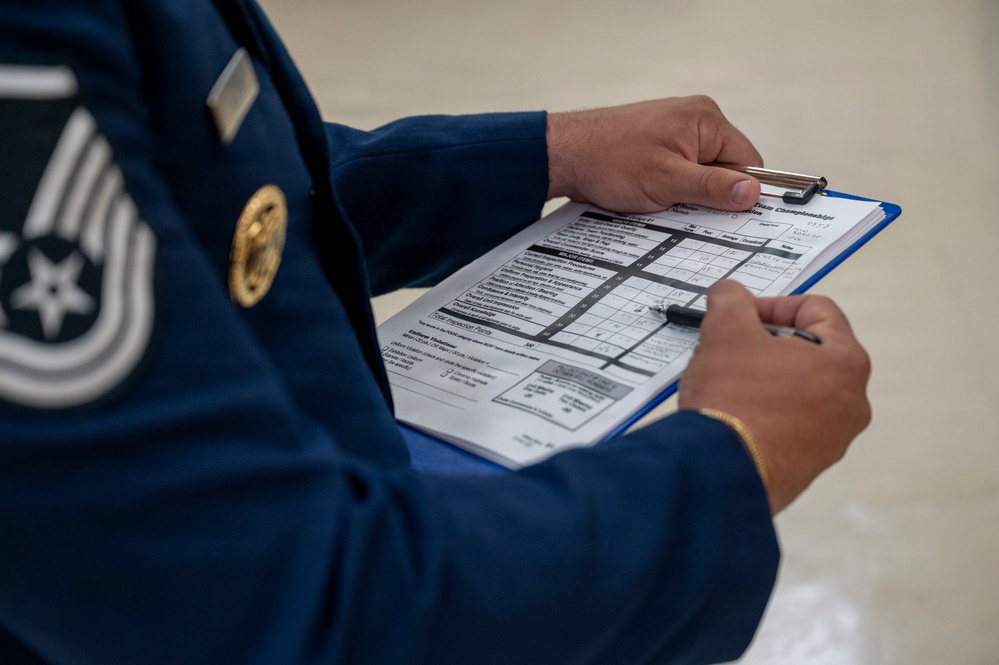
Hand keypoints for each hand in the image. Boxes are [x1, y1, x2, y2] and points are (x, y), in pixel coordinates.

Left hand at [546, 96, 762, 212]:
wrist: (564, 154)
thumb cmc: (609, 161)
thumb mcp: (667, 181)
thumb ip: (712, 187)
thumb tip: (753, 193)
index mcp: (706, 119)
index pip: (748, 161)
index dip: (739, 191)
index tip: (727, 216)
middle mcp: (695, 119)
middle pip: (724, 168)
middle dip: (707, 193)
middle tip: (682, 207)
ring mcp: (675, 131)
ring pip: (699, 174)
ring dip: (686, 193)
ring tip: (660, 199)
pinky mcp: (658, 144)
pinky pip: (679, 172)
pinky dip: (670, 189)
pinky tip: (650, 196)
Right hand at [677, 281, 871, 513]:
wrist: (721, 472)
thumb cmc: (734, 397)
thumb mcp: (726, 330)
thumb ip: (731, 299)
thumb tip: (730, 294)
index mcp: (846, 361)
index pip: (817, 309)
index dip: (773, 304)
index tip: (741, 315)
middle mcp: (852, 401)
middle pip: (810, 351)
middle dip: (768, 344)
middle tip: (732, 347)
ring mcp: (834, 438)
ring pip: (800, 390)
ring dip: (766, 379)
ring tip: (728, 383)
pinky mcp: (810, 466)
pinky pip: (790, 425)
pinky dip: (765, 413)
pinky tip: (733, 415)